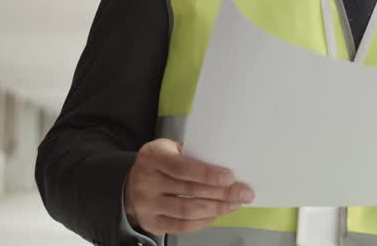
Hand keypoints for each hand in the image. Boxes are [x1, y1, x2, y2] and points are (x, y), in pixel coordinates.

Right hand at [124, 138, 254, 234]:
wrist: (132, 183)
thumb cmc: (161, 163)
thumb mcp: (170, 149)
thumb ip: (193, 154)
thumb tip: (227, 165)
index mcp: (152, 157)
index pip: (183, 168)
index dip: (208, 174)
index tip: (230, 177)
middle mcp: (146, 181)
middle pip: (189, 191)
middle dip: (222, 193)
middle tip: (244, 193)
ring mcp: (146, 204)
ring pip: (187, 211)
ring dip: (216, 209)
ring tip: (234, 204)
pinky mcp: (151, 222)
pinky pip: (182, 226)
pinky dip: (203, 221)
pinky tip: (217, 214)